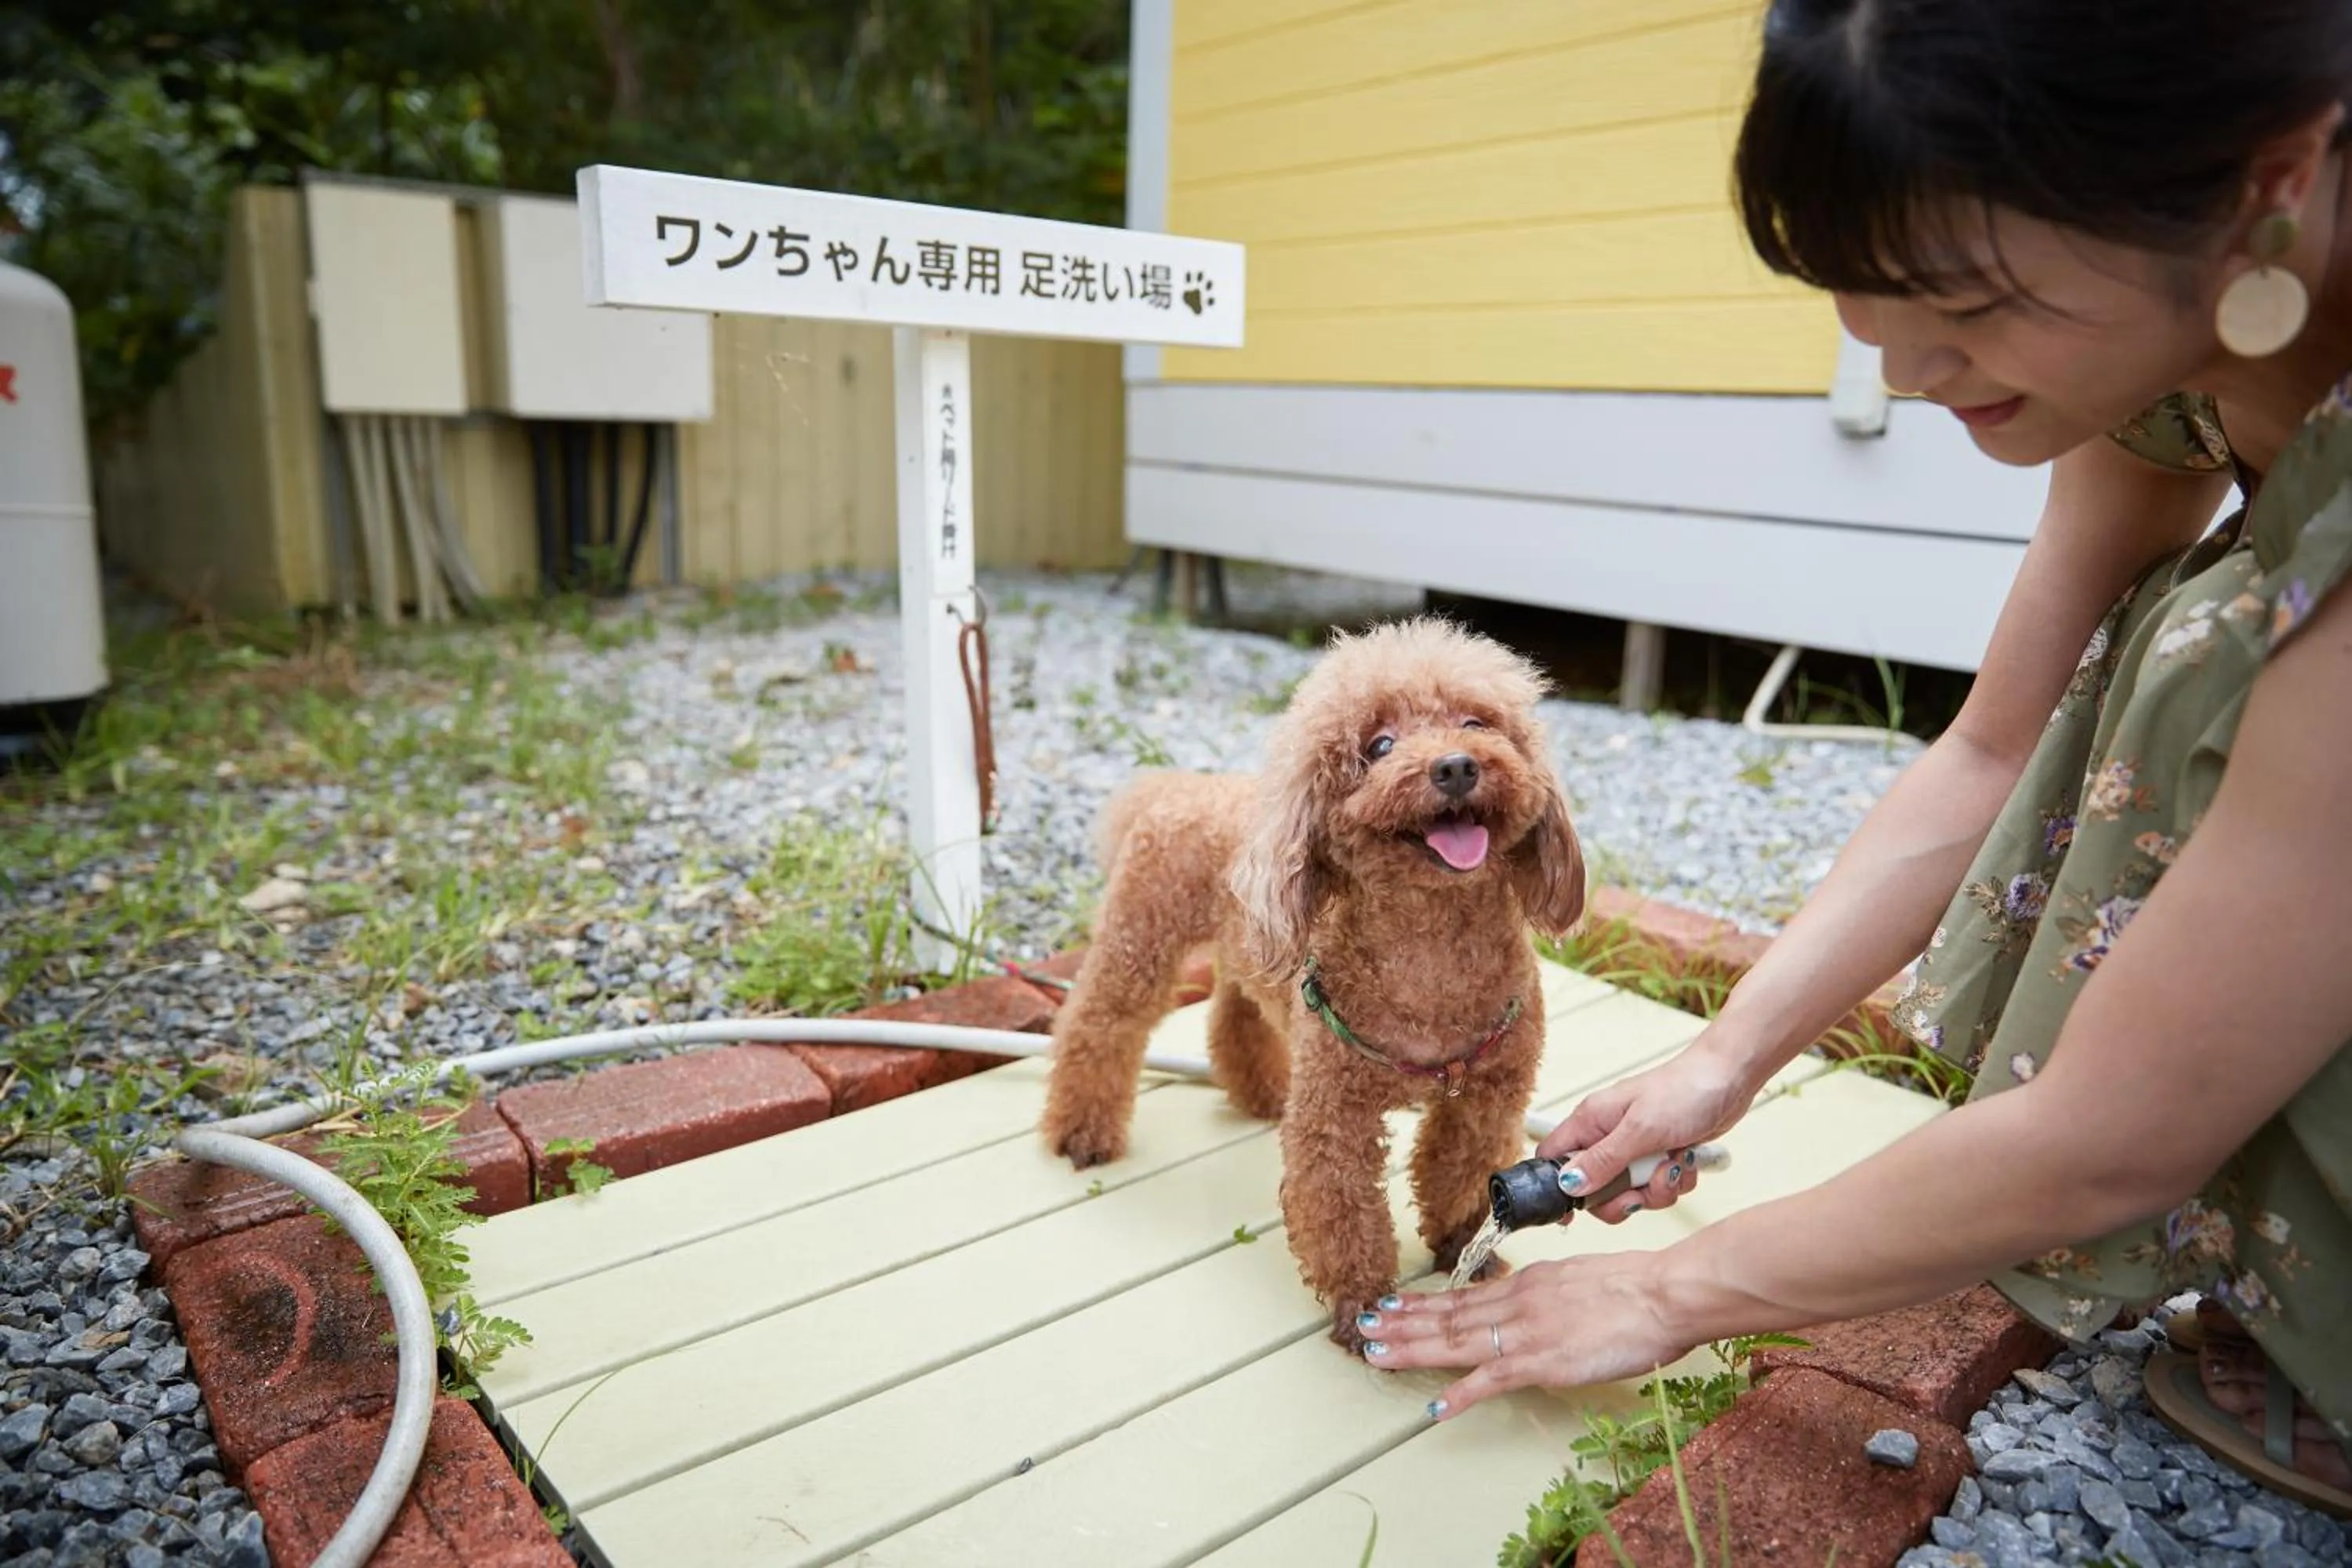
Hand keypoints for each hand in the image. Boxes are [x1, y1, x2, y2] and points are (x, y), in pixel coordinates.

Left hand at [1356, 1251, 1694, 1418]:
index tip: (1395, 1304)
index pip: (1466, 1296)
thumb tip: (1537, 1303)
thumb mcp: (1580, 1279)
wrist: (1663, 1293)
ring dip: (1413, 1349)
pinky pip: (1491, 1381)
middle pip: (1449, 1316)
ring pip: (1457, 1341)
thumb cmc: (1637, 1288)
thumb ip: (1552, 1294)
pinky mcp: (1543, 1361)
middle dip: (1403, 1322)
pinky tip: (1435, 1408)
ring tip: (1377, 1353)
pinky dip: (1460, 1394)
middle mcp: (1517, 1303)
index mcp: (1528, 1284)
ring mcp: (1526, 1332)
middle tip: (1365, 1325)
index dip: (1426, 1303)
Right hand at [1537, 1030, 1758, 1221]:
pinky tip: (1685, 1161)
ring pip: (1629, 1193)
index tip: (1573, 1214)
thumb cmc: (1685, 1091)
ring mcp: (1633, 1147)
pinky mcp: (1658, 1155)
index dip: (1557, 1188)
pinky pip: (1656, 1187)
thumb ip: (1603, 1160)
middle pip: (1593, 1189)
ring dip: (1655, 1190)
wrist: (1729, 1078)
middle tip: (1641, 1190)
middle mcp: (1607, 1135)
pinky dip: (1674, 1182)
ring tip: (1674, 1166)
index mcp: (1590, 1121)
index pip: (1553, 1159)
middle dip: (1622, 1198)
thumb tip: (1569, 1185)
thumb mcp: (1641, 1130)